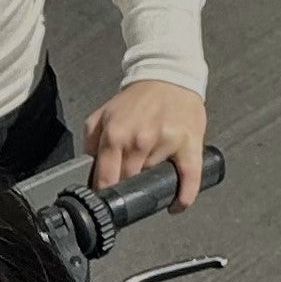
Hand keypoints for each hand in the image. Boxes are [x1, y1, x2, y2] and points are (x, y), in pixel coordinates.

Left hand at [81, 81, 207, 201]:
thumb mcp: (103, 115)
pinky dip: (183, 197)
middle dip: (127, 187)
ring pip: (155, 182)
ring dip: (152, 187)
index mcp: (116, 134)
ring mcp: (166, 142)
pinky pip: (189, 178)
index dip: (105, 194)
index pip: (106, 179)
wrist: (169, 77)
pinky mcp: (190, 144)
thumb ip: (92, 142)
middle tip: (129, 185)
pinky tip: (175, 205)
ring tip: (151, 176)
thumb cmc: (138, 100)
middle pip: (129, 182)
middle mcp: (139, 140)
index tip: (106, 202)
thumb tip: (90, 170)